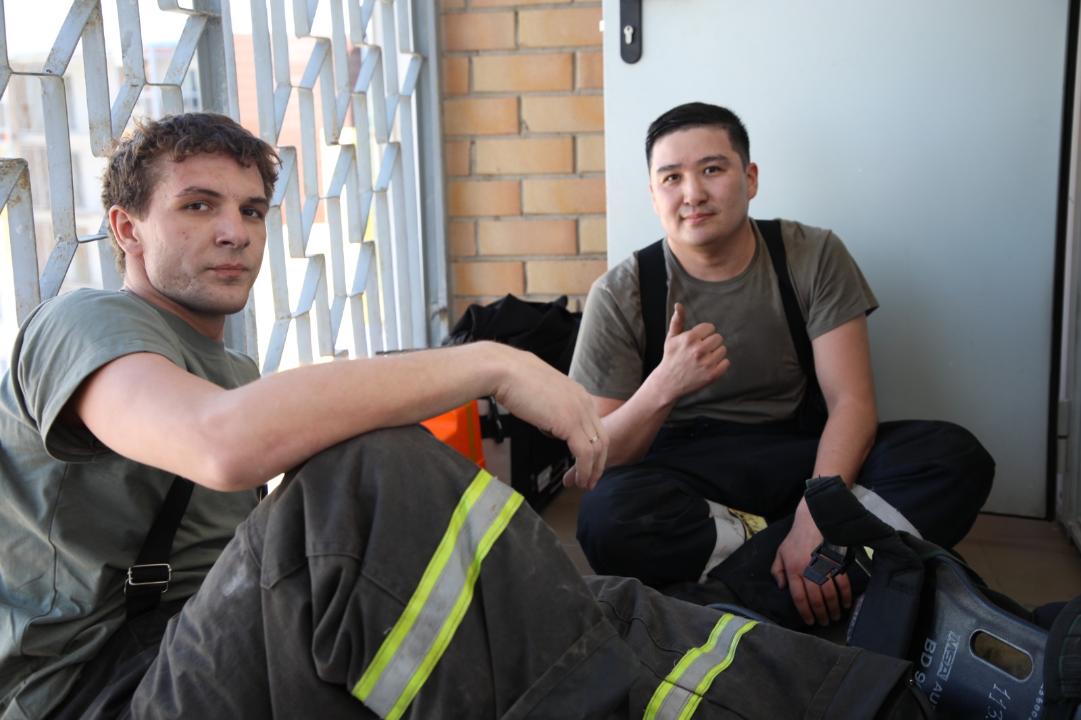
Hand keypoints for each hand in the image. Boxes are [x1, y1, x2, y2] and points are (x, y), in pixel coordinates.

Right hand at [491, 346, 608, 489]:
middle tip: (591, 478)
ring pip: (597, 448)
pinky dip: (584, 469)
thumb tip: (551, 424)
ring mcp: (578, 411)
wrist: (504, 371)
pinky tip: (578, 479)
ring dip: (592, 470)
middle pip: (602, 438)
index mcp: (578, 393)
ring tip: (584, 484)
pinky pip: (584, 453)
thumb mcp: (542, 392)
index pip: (595, 425)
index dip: (594, 447)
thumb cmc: (514, 378)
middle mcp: (583, 401)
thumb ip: (553, 406)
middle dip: (598, 462)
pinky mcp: (569, 423)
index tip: (588, 462)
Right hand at [650, 303, 729, 402]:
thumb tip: (678, 304)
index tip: (697, 341)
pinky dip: (720, 364)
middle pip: (718, 338)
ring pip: (723, 350)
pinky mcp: (712, 375)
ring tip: (704, 359)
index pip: (710, 328)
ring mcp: (706, 363)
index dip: (704, 334)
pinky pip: (726, 363)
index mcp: (690, 338)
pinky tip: (709, 367)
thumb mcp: (671, 338)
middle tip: (701, 351)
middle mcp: (698, 350)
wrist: (668, 382)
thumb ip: (677, 320)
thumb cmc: (671, 357)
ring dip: (715, 354)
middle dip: (711, 343)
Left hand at [770, 499, 851, 625]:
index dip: (805, 612)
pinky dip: (845, 595)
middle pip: (815, 599)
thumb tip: (781, 588)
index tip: (809, 621)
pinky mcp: (836, 563)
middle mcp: (808, 571)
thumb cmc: (795, 538)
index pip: (798, 597)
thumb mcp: (780, 553)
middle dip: (821, 614)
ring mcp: (824, 568)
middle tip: (825, 623)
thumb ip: (777, 571)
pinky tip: (846, 604)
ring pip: (830, 594)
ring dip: (834, 608)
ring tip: (835, 616)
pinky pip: (842, 583)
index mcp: (793, 570)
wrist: (813, 521)